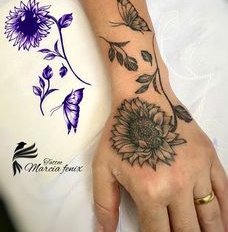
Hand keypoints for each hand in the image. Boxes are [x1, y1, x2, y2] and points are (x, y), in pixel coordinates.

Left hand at [92, 79, 227, 231]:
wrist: (144, 100)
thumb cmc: (121, 132)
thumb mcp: (103, 166)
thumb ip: (105, 203)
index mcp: (150, 191)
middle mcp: (178, 186)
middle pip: (187, 231)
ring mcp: (198, 171)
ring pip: (211, 217)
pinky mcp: (210, 158)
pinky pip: (224, 192)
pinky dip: (225, 212)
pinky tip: (223, 224)